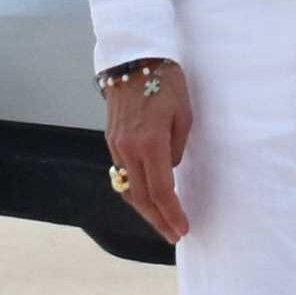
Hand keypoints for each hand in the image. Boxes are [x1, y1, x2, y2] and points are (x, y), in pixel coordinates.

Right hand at [101, 61, 193, 243]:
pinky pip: (122, 174)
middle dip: (158, 220)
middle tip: (174, 235)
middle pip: (141, 198)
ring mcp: (116, 146)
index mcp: (150, 143)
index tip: (183, 229)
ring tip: (162, 222)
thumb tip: (169, 168)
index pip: (160, 191)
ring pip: (129, 189)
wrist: (133, 59)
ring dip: (145, 209)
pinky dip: (136, 190)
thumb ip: (177, 147)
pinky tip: (148, 198)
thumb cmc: (166, 83)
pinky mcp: (111, 141)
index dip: (172, 214)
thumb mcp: (184, 115)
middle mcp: (128, 149)